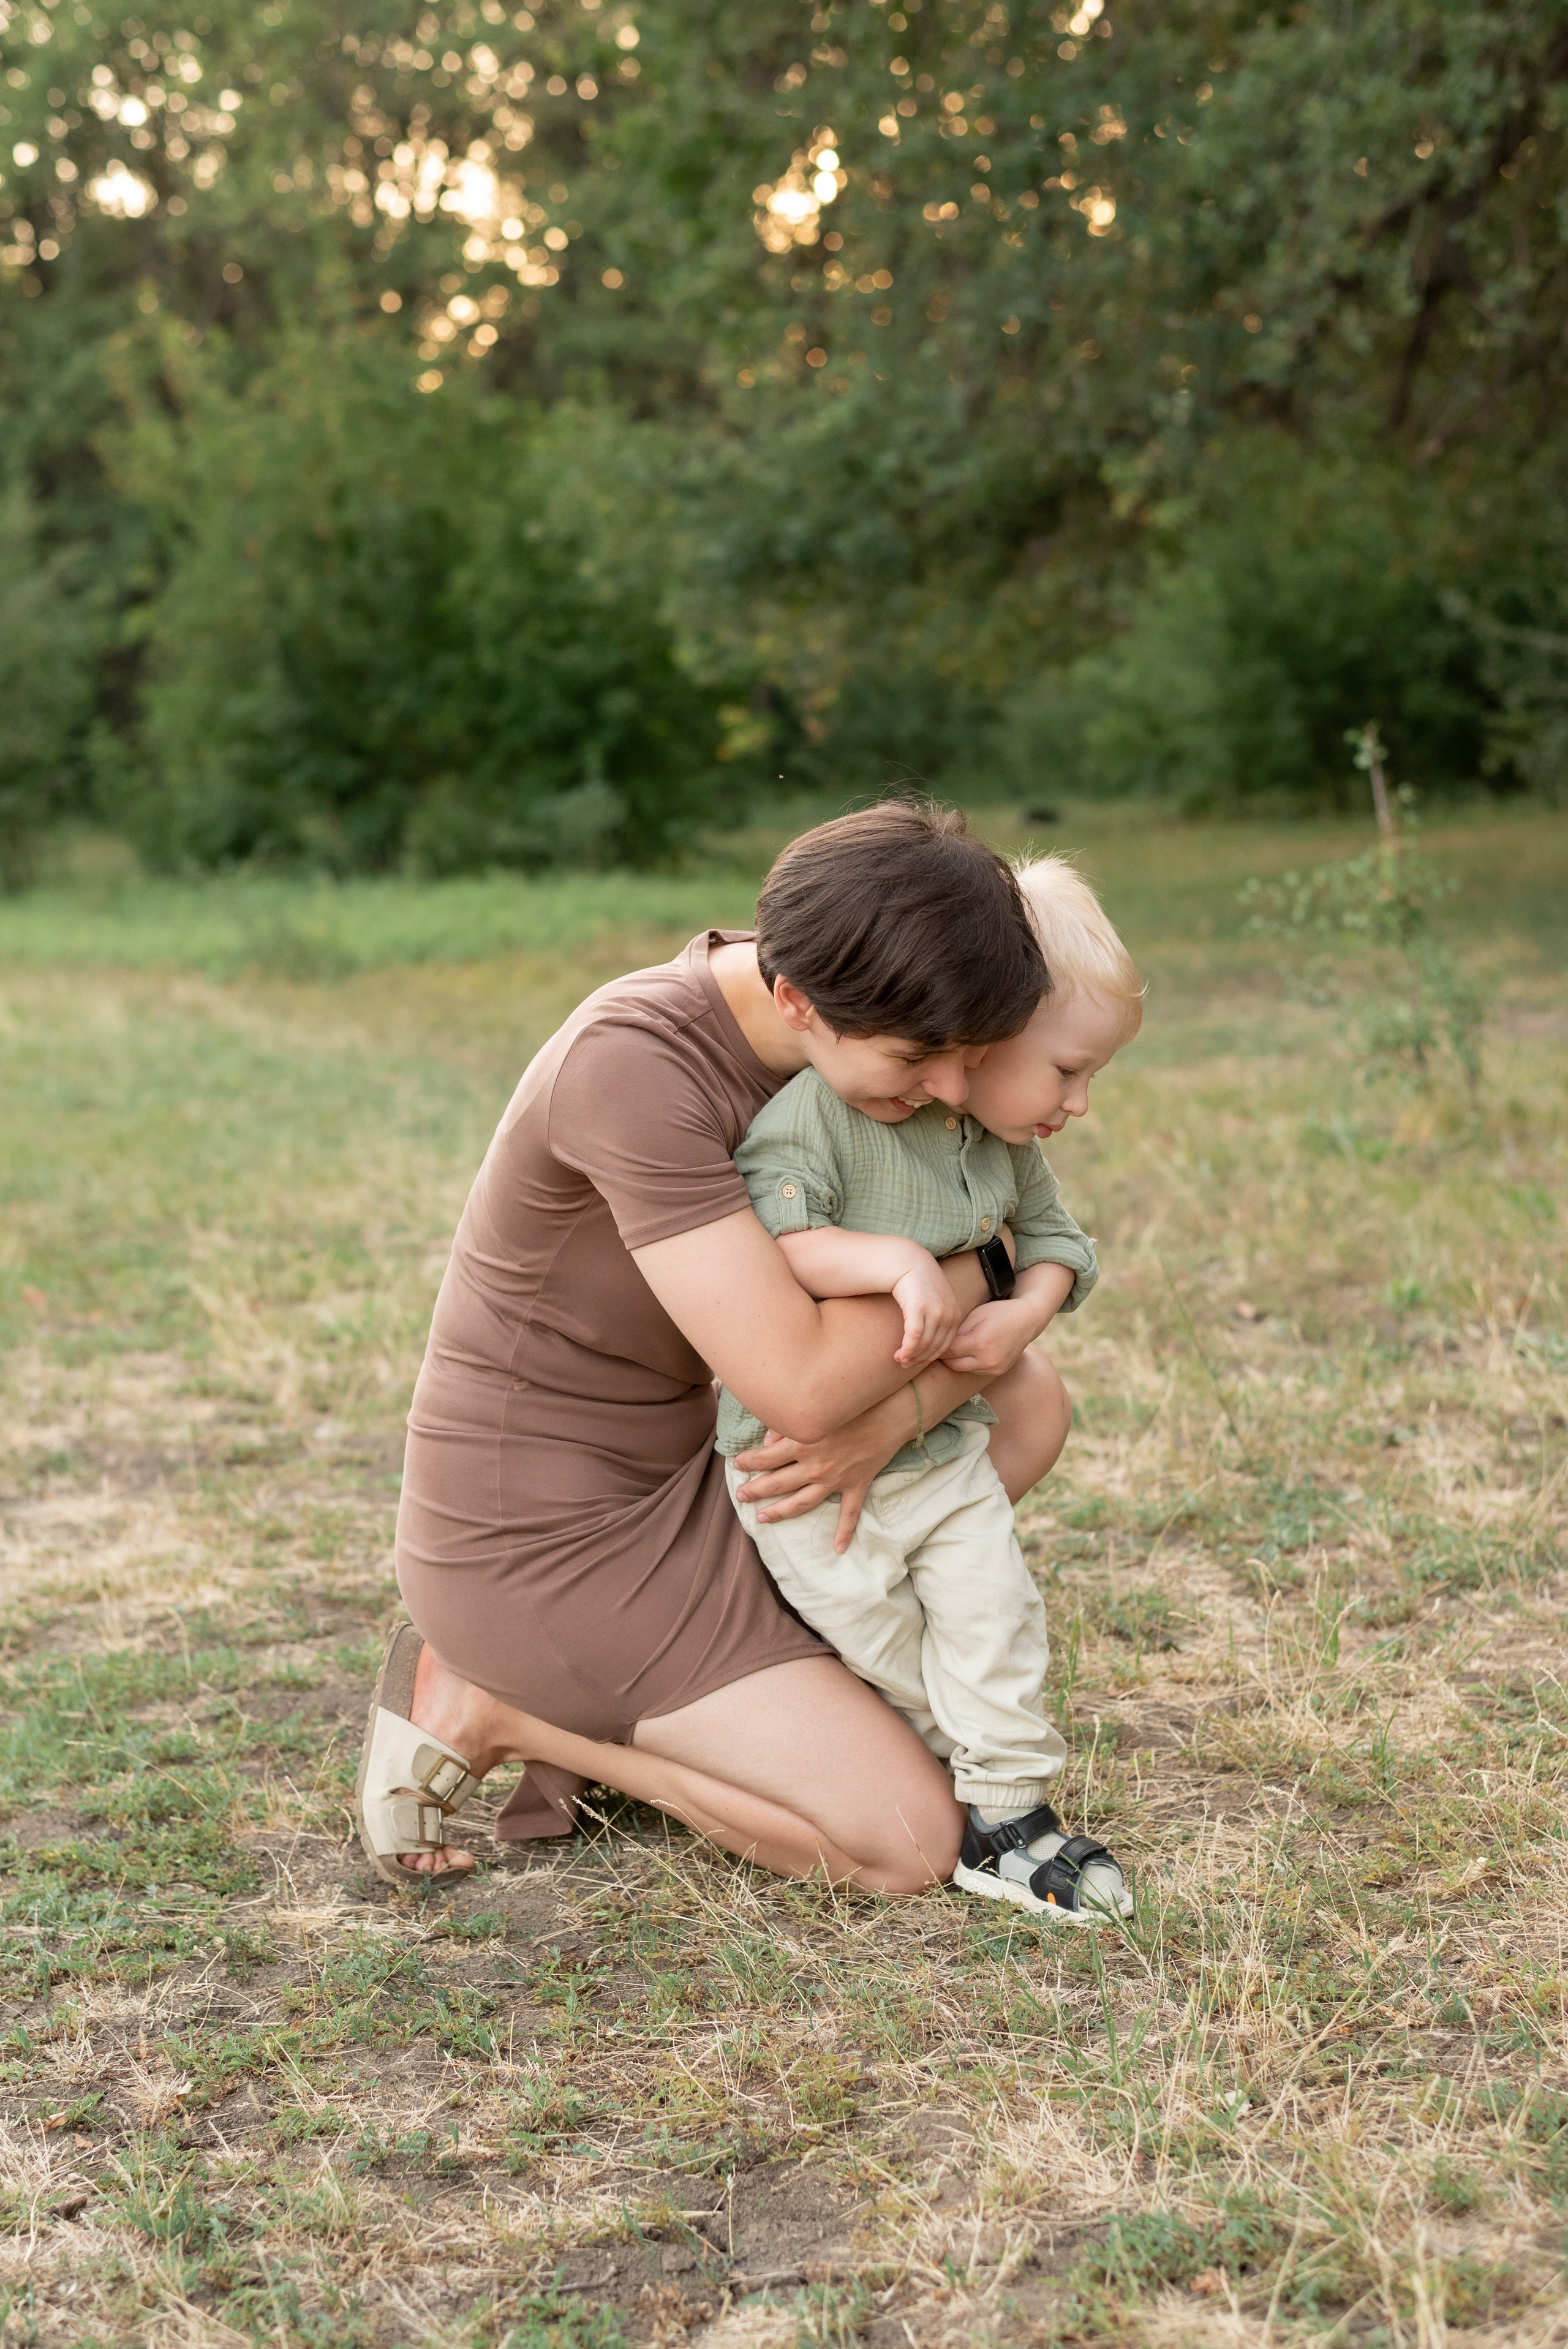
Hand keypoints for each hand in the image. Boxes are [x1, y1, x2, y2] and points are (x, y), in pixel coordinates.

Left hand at [732, 1388, 914, 1551]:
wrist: (891, 1414)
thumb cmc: (852, 1406)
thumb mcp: (817, 1412)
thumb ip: (788, 1426)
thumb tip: (768, 1442)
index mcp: (803, 1444)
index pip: (765, 1458)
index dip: (748, 1462)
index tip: (738, 1464)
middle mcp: (815, 1466)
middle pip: (777, 1484)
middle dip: (755, 1491)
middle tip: (741, 1496)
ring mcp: (835, 1480)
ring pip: (801, 1503)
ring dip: (779, 1512)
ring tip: (762, 1518)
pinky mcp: (855, 1486)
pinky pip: (849, 1514)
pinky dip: (844, 1532)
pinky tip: (837, 1548)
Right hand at [890, 1257, 963, 1368]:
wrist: (910, 1264)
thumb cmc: (921, 1285)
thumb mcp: (937, 1303)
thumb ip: (939, 1321)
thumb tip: (932, 1344)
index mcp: (956, 1315)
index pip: (946, 1345)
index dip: (931, 1357)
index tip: (918, 1362)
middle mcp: (949, 1315)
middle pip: (935, 1347)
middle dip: (920, 1359)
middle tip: (906, 1364)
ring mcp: (935, 1312)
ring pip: (924, 1344)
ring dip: (911, 1356)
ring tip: (899, 1359)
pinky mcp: (919, 1309)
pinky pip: (913, 1337)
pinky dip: (907, 1349)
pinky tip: (899, 1353)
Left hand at [943, 1298, 1044, 1379]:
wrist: (1027, 1320)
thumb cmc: (999, 1313)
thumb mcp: (975, 1315)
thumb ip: (957, 1331)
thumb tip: (939, 1342)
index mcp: (980, 1343)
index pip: (948, 1351)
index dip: (937, 1345)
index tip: (930, 1340)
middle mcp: (988, 1360)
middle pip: (953, 1364)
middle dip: (944, 1355)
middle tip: (937, 1345)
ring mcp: (994, 1368)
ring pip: (963, 1369)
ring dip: (956, 1360)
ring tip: (954, 1347)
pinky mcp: (998, 1372)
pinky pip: (975, 1371)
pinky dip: (969, 1363)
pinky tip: (970, 1351)